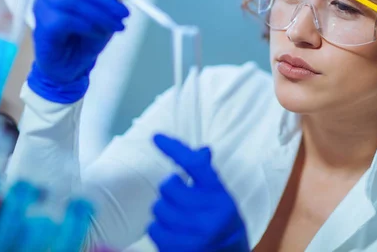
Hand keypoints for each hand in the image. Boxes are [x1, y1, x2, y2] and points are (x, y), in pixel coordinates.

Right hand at [27, 0, 129, 102]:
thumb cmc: (87, 33)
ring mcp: (42, 2)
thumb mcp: (108, 12)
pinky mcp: (41, 22)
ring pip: (72, 1)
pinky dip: (86, 26)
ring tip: (115, 26)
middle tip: (123, 12)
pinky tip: (96, 33)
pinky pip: (65, 20)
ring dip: (99, 14)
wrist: (71, 62)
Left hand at [148, 134, 249, 251]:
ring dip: (163, 211)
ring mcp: (196, 234)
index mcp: (221, 196)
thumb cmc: (224, 225)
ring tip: (177, 218)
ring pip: (158, 208)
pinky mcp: (181, 250)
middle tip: (179, 198)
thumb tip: (202, 150)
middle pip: (168, 186)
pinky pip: (153, 228)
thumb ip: (208, 177)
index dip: (174, 148)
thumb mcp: (221, 199)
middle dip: (169, 190)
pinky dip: (158, 228)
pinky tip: (172, 232)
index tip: (156, 136)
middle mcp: (211, 214)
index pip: (195, 164)